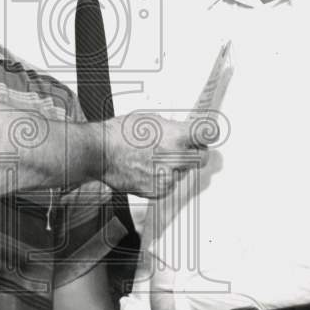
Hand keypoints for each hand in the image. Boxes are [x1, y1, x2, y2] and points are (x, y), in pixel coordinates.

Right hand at [100, 112, 216, 196]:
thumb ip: (174, 128)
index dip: (209, 134)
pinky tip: (149, 168)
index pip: (209, 135)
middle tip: (182, 147)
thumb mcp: (151, 119)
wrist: (100, 152)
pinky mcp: (158, 190)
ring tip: (155, 157)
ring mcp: (167, 176)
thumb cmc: (120, 133)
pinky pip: (171, 185)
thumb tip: (186, 133)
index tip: (209, 134)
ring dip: (177, 166)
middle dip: (195, 152)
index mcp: (177, 136)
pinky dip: (164, 178)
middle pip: (202, 158)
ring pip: (185, 172)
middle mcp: (176, 158)